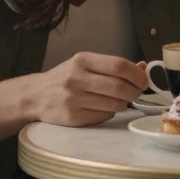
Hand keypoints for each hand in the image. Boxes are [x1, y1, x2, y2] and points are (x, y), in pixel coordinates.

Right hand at [27, 52, 147, 126]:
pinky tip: (103, 107)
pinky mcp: (73, 118)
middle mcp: (77, 78)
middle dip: (134, 92)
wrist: (35, 96)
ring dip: (124, 103)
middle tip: (136, 93)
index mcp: (82, 60)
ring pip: (114, 105)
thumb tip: (143, 67)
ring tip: (119, 100)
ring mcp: (73, 99)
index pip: (119, 65)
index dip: (137, 74)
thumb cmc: (65, 78)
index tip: (144, 80)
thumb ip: (113, 66)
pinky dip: (110, 112)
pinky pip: (104, 116)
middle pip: (119, 87)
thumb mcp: (85, 64)